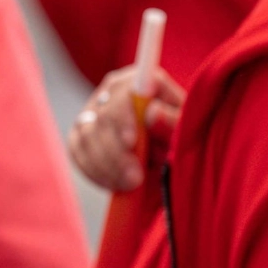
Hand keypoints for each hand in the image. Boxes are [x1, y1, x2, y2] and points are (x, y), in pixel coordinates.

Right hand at [68, 65, 183, 191]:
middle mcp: (111, 93)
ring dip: (107, 165)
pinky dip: (95, 172)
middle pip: (102, 118)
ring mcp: (92, 113)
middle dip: (116, 152)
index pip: (123, 93)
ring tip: (131, 184)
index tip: (131, 142)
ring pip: (86, 137)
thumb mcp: (190, 129)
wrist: (172, 155)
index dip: (123, 117)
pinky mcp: (80, 135)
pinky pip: (77, 152)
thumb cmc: (185, 137)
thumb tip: (151, 113)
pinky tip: (115, 183)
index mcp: (140, 82)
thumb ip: (174, 121)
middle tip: (135, 178)